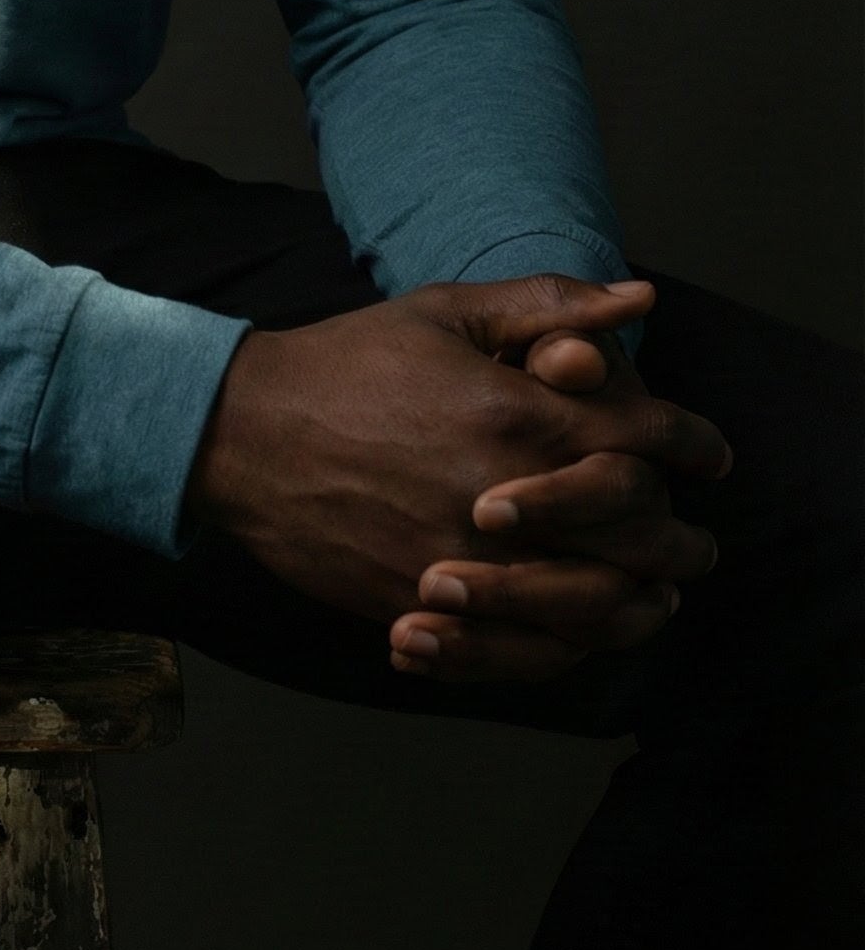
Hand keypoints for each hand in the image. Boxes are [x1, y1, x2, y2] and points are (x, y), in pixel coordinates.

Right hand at [183, 275, 728, 659]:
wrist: (241, 431)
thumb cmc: (346, 362)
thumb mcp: (446, 311)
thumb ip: (548, 305)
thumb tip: (640, 298)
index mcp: (519, 414)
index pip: (652, 440)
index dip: (696, 446)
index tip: (707, 454)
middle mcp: (505, 494)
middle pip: (641, 534)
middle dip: (678, 533)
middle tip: (689, 536)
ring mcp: (465, 560)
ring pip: (596, 606)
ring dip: (638, 601)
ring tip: (651, 593)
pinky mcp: (425, 605)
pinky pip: (524, 652)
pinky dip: (566, 646)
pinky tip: (577, 629)